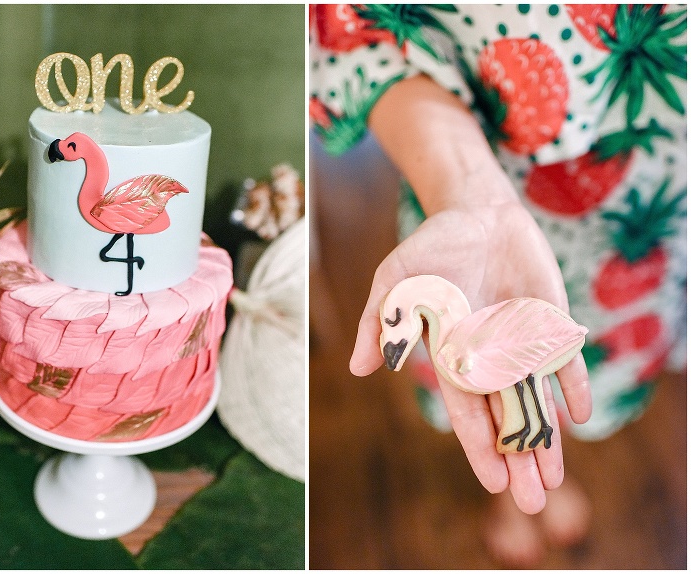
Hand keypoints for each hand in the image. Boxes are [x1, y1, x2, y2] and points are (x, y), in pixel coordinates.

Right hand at [350, 187, 590, 513]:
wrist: (475, 214)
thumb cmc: (430, 248)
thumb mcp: (393, 282)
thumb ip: (379, 323)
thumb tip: (357, 368)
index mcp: (452, 355)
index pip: (466, 410)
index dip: (480, 445)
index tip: (495, 483)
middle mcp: (487, 357)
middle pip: (505, 416)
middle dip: (517, 458)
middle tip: (532, 500)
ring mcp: (520, 342)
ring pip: (535, 399)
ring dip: (546, 439)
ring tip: (555, 480)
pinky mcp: (547, 321)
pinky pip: (563, 359)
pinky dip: (571, 386)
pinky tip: (577, 417)